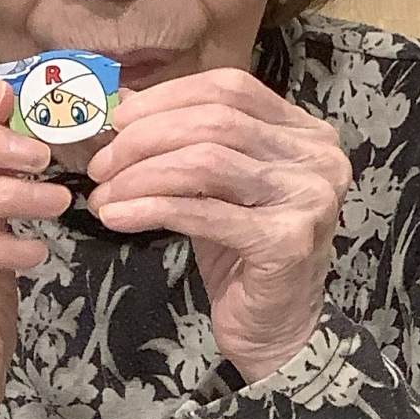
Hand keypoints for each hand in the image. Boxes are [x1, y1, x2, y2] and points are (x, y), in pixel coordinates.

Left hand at [87, 70, 349, 382]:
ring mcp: (308, 199)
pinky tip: (118, 217)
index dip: (168, 97)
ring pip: (206, 161)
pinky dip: (152, 208)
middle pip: (216, 121)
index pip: (231, 88)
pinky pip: (204, 212)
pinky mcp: (286, 241)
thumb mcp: (215, 189)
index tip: (119, 120)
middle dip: (145, 138)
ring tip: (104, 194)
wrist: (276, 331)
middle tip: (101, 164)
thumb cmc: (245, 257)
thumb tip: (124, 101)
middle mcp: (317, 159)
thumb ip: (184, 143)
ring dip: (141, 174)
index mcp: (306, 134)